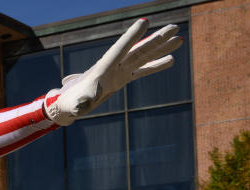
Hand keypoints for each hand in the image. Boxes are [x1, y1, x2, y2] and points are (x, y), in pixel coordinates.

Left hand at [44, 19, 181, 125]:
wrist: (70, 103)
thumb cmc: (71, 102)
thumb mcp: (76, 104)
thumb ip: (81, 103)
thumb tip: (80, 107)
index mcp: (103, 67)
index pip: (120, 48)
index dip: (132, 36)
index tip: (144, 21)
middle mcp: (114, 66)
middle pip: (138, 49)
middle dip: (156, 39)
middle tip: (173, 26)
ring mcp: (120, 71)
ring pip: (144, 57)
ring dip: (161, 48)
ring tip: (179, 37)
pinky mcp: (123, 78)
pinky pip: (143, 70)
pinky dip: (156, 65)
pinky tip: (171, 59)